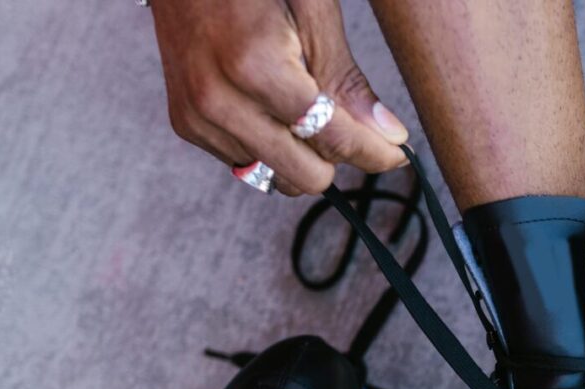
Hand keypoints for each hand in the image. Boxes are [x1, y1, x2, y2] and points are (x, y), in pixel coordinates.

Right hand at [152, 0, 408, 194]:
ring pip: (277, 177)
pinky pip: (248, 164)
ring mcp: (197, 117)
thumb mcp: (312, 13)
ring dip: (300, 151)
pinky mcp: (187, 125)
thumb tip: (388, 137)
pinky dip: (270, 145)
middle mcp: (218, 100)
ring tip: (298, 101)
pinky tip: (269, 104)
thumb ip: (346, 80)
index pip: (331, 137)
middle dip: (333, 154)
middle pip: (305, 176)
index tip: (398, 154)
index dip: (375, 152)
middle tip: (343, 119)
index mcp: (253, 66)